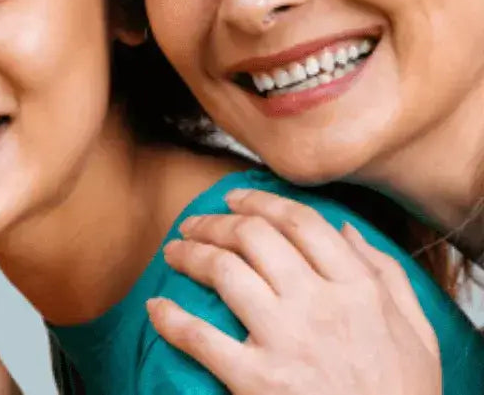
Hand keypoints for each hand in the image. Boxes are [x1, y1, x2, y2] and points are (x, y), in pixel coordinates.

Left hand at [148, 188, 439, 394]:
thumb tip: (347, 230)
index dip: (259, 201)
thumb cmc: (401, 393)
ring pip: (223, 271)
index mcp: (359, 290)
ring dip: (188, 254)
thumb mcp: (417, 333)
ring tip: (173, 253)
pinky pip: (199, 336)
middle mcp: (320, 306)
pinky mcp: (256, 379)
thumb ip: (386, 276)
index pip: (301, 223)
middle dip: (214, 223)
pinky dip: (170, 318)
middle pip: (253, 237)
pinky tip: (157, 308)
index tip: (234, 199)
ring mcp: (286, 340)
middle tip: (193, 224)